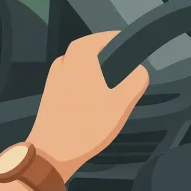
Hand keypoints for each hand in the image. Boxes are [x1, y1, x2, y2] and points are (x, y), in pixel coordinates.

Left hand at [26, 32, 148, 179]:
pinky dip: (84, 79)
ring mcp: (54, 79)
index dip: (115, 38)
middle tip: (121, 59)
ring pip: (77, 63)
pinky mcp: (51, 94)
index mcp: (80, 59)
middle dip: (103, 51)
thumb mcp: (123, 103)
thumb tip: (139, 71)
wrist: (52, 152)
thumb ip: (136, 80)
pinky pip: (71, 77)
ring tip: (110, 79)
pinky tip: (95, 97)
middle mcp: (64, 63)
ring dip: (92, 65)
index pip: (101, 38)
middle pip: (86, 48)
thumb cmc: (88, 125)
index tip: (128, 42)